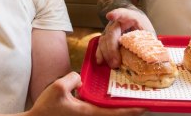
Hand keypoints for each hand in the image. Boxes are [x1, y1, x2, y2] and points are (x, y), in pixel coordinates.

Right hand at [29, 71, 144, 115]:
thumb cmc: (45, 109)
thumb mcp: (58, 86)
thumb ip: (74, 78)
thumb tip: (81, 80)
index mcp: (88, 113)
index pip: (115, 113)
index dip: (131, 110)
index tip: (145, 107)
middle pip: (113, 115)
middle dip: (127, 109)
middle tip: (142, 101)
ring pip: (105, 114)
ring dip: (116, 109)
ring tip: (127, 99)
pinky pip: (97, 112)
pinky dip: (105, 107)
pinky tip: (106, 99)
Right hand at [95, 7, 154, 68]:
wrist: (133, 19)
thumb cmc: (141, 25)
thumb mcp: (148, 30)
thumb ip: (149, 40)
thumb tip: (152, 56)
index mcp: (130, 17)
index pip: (123, 13)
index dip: (116, 14)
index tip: (110, 16)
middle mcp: (117, 22)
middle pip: (112, 33)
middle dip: (112, 48)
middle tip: (116, 62)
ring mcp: (110, 29)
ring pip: (104, 40)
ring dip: (107, 54)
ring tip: (113, 65)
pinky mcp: (106, 37)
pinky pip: (101, 45)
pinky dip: (100, 53)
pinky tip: (100, 61)